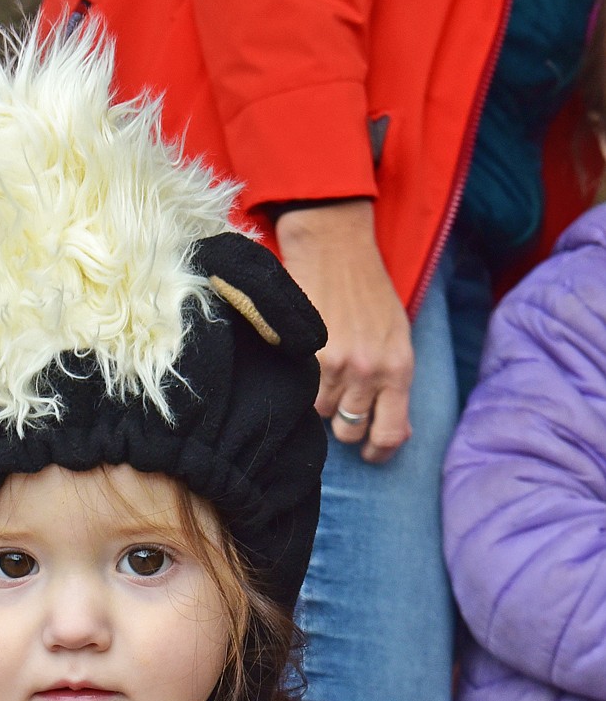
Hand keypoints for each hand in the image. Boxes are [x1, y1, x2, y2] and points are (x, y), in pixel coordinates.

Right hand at [276, 200, 412, 464]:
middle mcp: (369, 372)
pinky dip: (302, 383)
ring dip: (321, 398)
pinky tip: (306, 361)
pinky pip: (300, 392)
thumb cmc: (368, 291)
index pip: (389, 434)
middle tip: (342, 397)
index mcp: (399, 367)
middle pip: (350, 430)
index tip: (370, 454)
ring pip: (321, 413)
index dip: (378, 452)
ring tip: (323, 368)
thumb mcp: (397, 336)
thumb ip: (396, 385)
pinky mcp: (305, 356)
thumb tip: (397, 435)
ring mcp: (335, 366)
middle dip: (344, 420)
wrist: (334, 246)